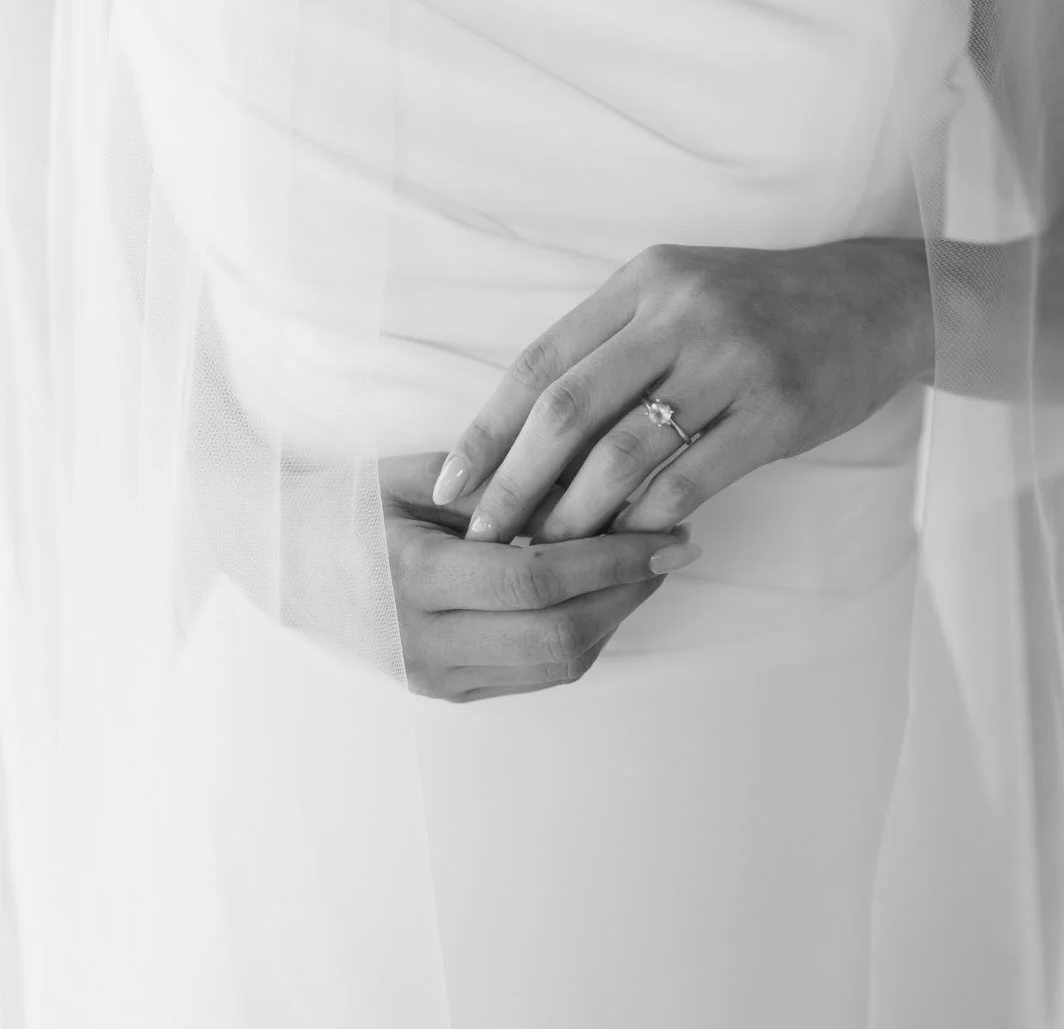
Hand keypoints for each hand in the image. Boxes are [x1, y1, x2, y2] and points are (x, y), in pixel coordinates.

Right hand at [381, 453, 699, 702]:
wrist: (286, 563)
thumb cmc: (353, 505)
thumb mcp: (418, 477)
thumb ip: (502, 487)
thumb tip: (597, 488)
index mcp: (413, 578)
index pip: (536, 580)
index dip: (610, 560)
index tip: (665, 533)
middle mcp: (425, 641)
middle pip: (557, 636)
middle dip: (628, 594)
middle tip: (672, 551)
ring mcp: (435, 676)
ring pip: (556, 665)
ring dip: (615, 618)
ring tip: (646, 570)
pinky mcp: (446, 691)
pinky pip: (536, 675)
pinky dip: (582, 637)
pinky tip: (602, 596)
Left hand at [430, 239, 932, 542]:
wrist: (878, 300)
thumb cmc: (763, 306)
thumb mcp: (681, 293)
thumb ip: (615, 344)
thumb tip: (533, 431)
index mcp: (643, 282)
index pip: (542, 361)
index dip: (488, 427)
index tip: (453, 481)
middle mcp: (681, 313)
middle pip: (568, 408)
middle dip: (514, 481)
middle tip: (483, 534)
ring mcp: (732, 359)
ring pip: (624, 451)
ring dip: (574, 513)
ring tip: (546, 552)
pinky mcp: (779, 409)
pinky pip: (691, 476)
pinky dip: (648, 518)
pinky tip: (628, 545)